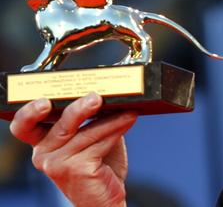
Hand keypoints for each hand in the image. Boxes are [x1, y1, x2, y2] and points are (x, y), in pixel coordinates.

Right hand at [9, 93, 136, 206]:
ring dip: (112, 119)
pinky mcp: (76, 170)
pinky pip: (100, 142)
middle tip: (96, 98)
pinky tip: (129, 119)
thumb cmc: (97, 167)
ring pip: (87, 132)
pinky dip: (117, 128)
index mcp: (42, 143)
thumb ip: (91, 119)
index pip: (24, 126)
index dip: (29, 113)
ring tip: (128, 109)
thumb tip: (108, 95)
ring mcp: (58, 164)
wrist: (104, 200)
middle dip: (80, 109)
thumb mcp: (90, 139)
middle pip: (61, 125)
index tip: (44, 102)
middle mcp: (44, 154)